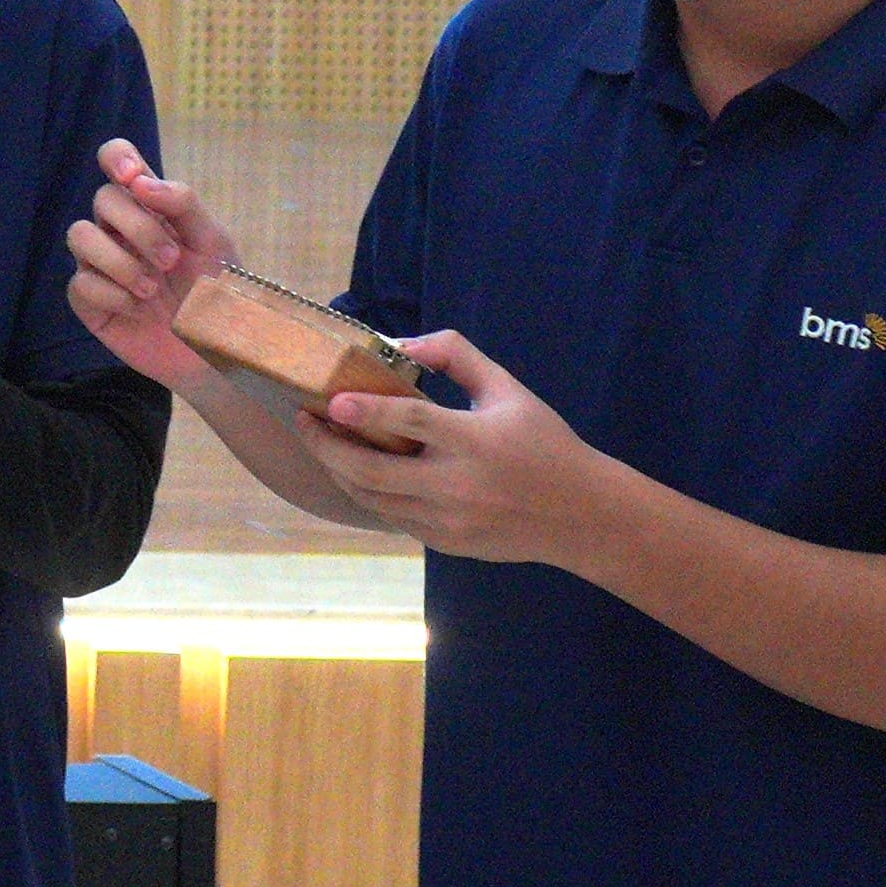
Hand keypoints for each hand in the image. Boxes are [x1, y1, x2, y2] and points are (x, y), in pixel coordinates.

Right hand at [61, 140, 244, 389]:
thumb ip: (182, 203)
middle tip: (171, 261)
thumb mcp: (213, 241)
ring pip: (79, 235)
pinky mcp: (89, 300)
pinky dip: (112, 295)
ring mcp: (101, 263)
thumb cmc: (216, 292)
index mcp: (150, 207)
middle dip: (139, 229)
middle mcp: (119, 229)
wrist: (215, 350)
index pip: (117, 160)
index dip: (117, 158)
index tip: (134, 179)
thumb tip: (139, 183)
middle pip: (103, 199)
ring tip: (151, 290)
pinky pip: (80, 282)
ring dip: (120, 262)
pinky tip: (137, 309)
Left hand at [310, 332, 612, 564]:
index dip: (367, 412)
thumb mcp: (509, 390)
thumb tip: (404, 343)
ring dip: (338, 470)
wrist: (582, 516)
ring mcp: (449, 521)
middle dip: (327, 446)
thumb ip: (458, 356)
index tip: (331, 402)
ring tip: (321, 442)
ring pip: (372, 499)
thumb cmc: (545, 444)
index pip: (411, 423)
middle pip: (373, 472)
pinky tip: (354, 471)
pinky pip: (391, 517)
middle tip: (303, 420)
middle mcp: (458, 485)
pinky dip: (367, 493)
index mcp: (476, 441)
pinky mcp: (445, 543)